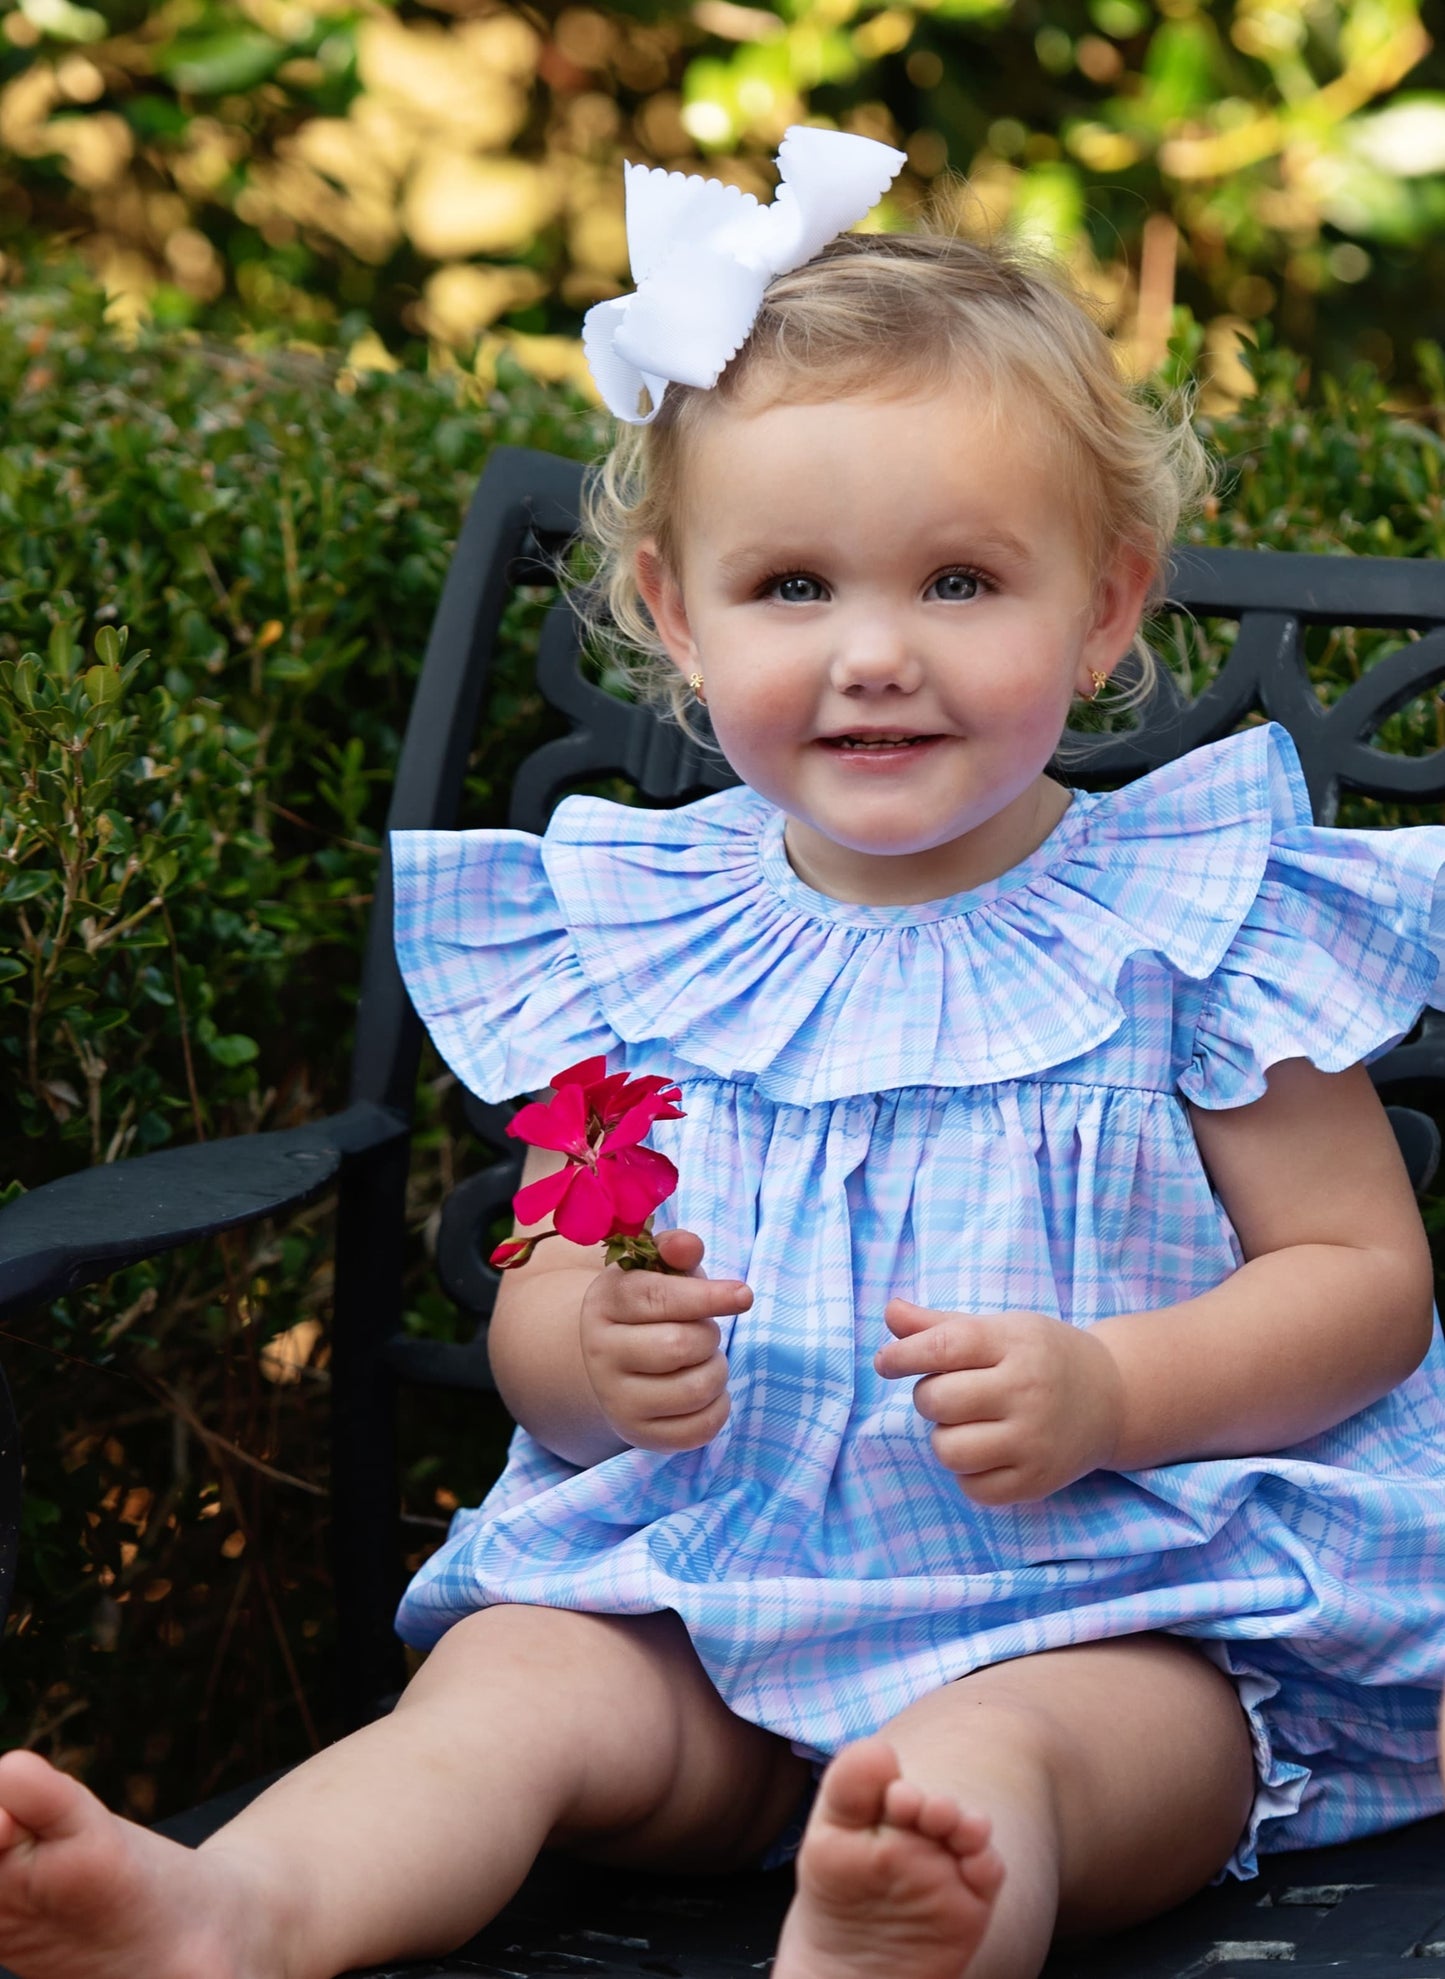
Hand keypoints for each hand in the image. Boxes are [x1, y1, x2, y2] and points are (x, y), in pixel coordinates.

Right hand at [579, 1228, 748, 1452]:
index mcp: (604, 1303)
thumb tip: (688, 1245)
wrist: (615, 1360)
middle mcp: (600, 1353)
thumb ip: (676, 1251)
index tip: (744, 1295)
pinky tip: (705, 1390)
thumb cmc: (650, 1307)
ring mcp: (616, 1399)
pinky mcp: (638, 1434)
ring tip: (703, 1360)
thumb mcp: (658, 1271)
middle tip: (704, 1333)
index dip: (707, 1296)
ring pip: (694, 1389)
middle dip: (709, 1336)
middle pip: (680, 1346)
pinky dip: (718, 1407)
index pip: (658, 1297)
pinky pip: (699, 1428)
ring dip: (717, 1370)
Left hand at [873, 1300, 1124, 1504]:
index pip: (944, 1347)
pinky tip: (987, 1451)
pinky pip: (973, 1488)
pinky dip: (968, 1473)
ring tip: (968, 1424)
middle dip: (929, 1397)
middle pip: (938, 1401)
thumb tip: (889, 1311)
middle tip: (949, 1393)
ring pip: (949, 1449)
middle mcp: (1027, 1392)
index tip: (886, 1362)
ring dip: (945, 1438)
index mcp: (1015, 1344)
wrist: (1112, 1397)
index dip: (903, 1354)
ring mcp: (1035, 1441)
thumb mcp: (1000, 1329)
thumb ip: (940, 1325)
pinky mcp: (1038, 1481)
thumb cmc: (1041, 1357)